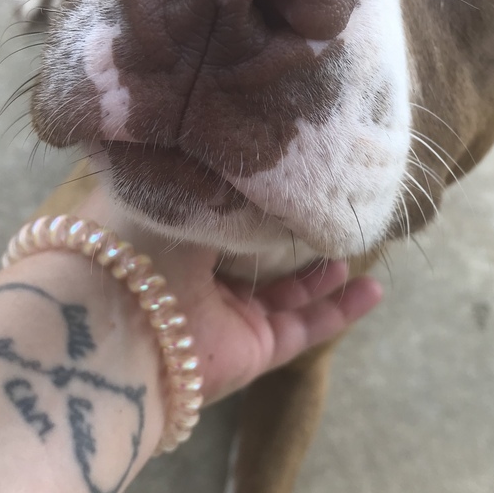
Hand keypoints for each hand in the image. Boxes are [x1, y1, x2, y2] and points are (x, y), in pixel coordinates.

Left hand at [78, 188, 382, 402]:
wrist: (119, 320)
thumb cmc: (135, 235)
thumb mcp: (170, 183)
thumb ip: (211, 171)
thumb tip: (246, 142)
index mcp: (168, 234)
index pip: (216, 212)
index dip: (249, 194)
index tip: (288, 171)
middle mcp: (195, 276)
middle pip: (252, 256)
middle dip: (286, 237)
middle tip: (326, 210)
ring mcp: (224, 316)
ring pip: (285, 296)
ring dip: (320, 275)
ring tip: (350, 246)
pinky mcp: (252, 349)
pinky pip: (305, 328)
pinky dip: (340, 312)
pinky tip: (374, 290)